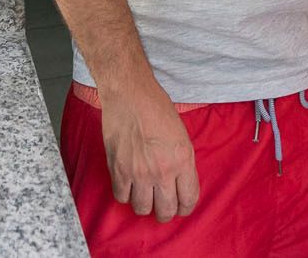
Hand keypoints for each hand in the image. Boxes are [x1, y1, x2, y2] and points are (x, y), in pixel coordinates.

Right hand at [100, 82, 198, 221]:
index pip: (189, 200)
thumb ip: (182, 163)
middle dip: (166, 212)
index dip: (185, 208)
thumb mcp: (182, 135)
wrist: (130, 95)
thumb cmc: (157, 109)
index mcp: (183, 160)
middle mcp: (162, 171)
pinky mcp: (118, 170)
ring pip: (142, 209)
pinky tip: (129, 185)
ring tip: (144, 195)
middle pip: (166, 211)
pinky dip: (125, 195)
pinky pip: (121, 198)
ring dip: (144, 204)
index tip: (181, 207)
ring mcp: (138, 173)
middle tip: (163, 206)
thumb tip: (180, 184)